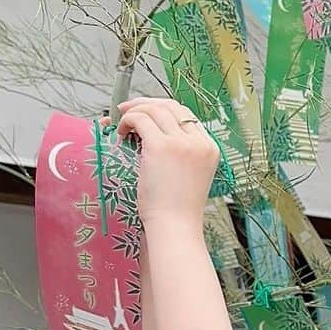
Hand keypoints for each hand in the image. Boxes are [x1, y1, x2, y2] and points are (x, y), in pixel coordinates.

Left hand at [115, 97, 219, 230]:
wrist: (175, 226)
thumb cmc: (178, 209)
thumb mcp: (190, 175)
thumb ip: (182, 153)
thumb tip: (155, 134)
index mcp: (210, 148)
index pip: (186, 115)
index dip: (163, 110)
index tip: (146, 113)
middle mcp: (199, 142)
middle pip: (171, 106)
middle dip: (147, 104)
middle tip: (127, 110)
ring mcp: (182, 142)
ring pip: (154, 109)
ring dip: (135, 112)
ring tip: (122, 125)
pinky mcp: (161, 146)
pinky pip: (140, 120)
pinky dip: (127, 121)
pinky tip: (121, 134)